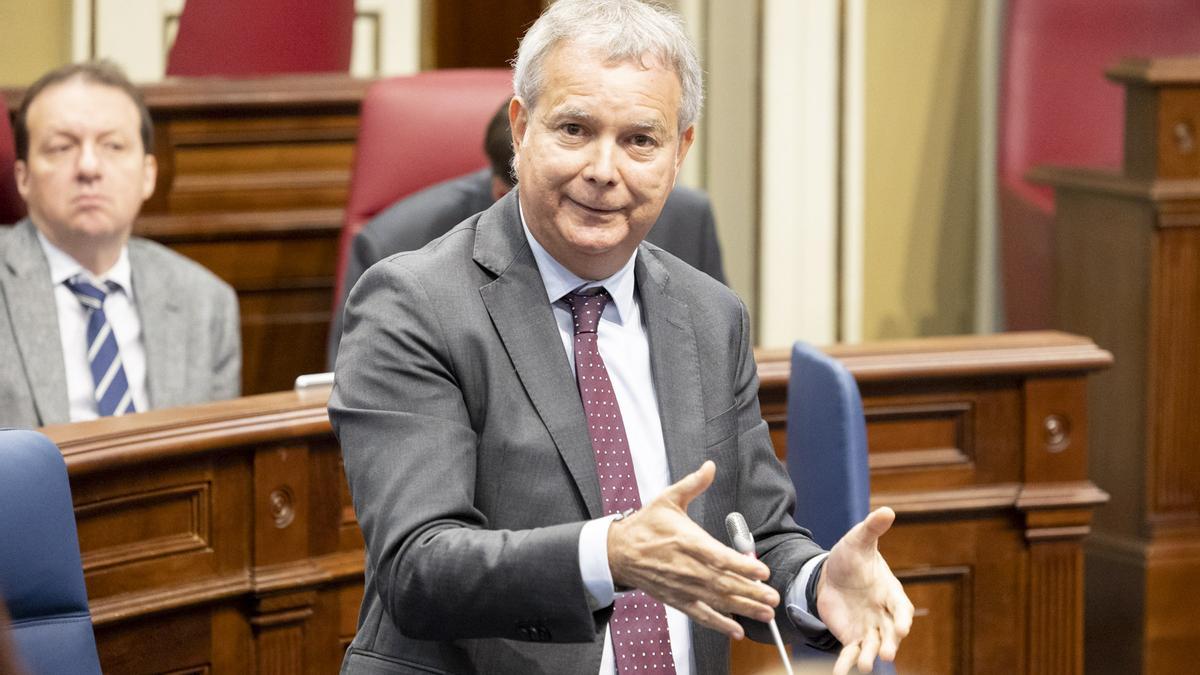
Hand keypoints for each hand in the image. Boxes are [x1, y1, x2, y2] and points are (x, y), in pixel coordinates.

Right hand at [607, 460, 778, 638]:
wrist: (619, 551)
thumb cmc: (645, 526)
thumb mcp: (668, 499)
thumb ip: (693, 484)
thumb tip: (709, 467)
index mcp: (687, 541)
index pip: (719, 557)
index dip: (742, 566)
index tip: (761, 571)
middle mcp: (687, 567)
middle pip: (724, 583)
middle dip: (751, 592)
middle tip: (773, 597)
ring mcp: (683, 586)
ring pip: (717, 601)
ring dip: (744, 608)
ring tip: (765, 613)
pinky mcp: (677, 599)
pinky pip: (701, 614)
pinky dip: (719, 624)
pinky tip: (736, 629)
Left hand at [816, 507, 913, 673]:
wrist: (831, 573)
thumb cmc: (851, 557)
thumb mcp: (858, 540)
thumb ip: (872, 528)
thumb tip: (887, 510)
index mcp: (890, 592)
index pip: (901, 608)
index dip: (902, 618)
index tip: (902, 627)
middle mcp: (883, 614)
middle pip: (891, 632)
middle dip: (889, 643)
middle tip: (886, 653)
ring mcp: (869, 628)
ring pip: (872, 646)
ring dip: (869, 657)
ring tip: (863, 666)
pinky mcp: (852, 637)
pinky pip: (851, 653)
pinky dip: (846, 664)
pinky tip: (839, 674)